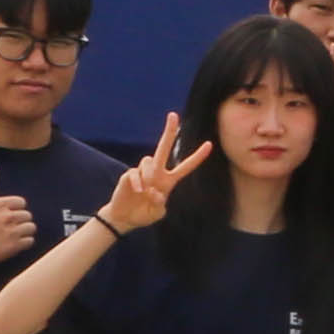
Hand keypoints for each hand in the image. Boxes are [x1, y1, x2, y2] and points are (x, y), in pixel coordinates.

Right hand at [0, 164, 41, 264]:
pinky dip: (24, 243)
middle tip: (8, 227)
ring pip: (31, 227)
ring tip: (12, 235)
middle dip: (20, 221)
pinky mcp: (15, 246)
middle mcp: (7, 217)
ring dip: (24, 232)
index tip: (7, 215)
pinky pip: (30, 241)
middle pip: (27, 215)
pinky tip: (14, 243)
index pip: (21, 202)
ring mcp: (12, 232)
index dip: (15, 209)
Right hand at [101, 116, 211, 233]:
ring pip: (149, 161)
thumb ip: (160, 204)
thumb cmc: (144, 214)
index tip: (209, 144)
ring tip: (144, 191)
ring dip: (149, 176)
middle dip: (169, 132)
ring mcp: (142, 172)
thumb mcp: (157, 213)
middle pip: (163, 148)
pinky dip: (138, 182)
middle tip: (174, 115)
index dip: (197, 157)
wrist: (124, 218)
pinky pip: (135, 173)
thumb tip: (155, 191)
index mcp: (168, 181)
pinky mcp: (129, 175)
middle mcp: (157, 173)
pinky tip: (138, 191)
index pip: (186, 167)